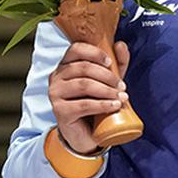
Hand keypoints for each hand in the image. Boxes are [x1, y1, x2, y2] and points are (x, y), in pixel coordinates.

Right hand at [49, 41, 129, 155]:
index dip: (95, 53)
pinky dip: (103, 105)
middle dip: (107, 76)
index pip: (76, 49)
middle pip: (84, 68)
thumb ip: (117, 62)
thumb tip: (120, 45)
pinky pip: (84, 104)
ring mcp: (55, 94)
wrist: (85, 133)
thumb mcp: (108, 81)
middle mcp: (56, 77)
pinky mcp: (60, 111)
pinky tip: (115, 106)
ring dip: (107, 90)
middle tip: (122, 86)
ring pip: (84, 85)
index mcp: (65, 65)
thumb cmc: (95, 102)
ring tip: (121, 97)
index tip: (111, 63)